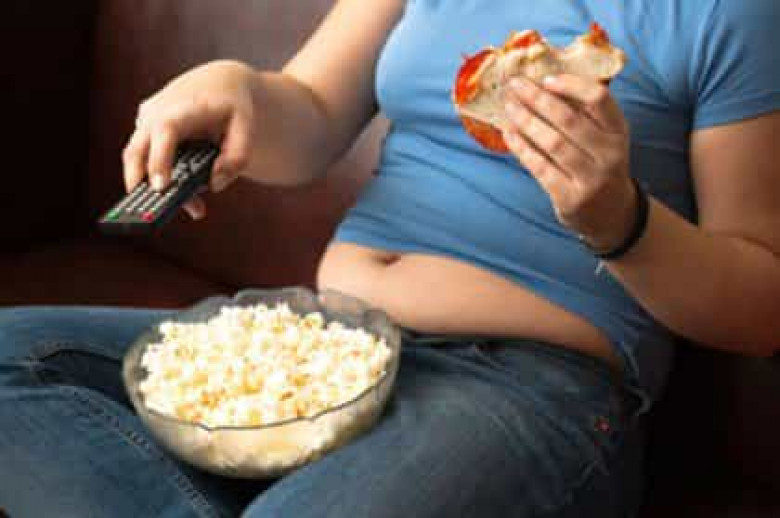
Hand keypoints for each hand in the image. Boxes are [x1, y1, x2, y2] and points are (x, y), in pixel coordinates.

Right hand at [124, 60, 259, 219]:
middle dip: (139, 184)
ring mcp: (146, 121)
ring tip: (196, 208)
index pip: (164, 132)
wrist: (219, 81)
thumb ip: (237, 157)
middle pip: (136, 151)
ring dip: (156, 188)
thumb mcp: (247, 128)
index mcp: (182, 107)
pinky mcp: (144, 130)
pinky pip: (145, 158)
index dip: (159, 159)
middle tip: (155, 214)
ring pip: (138, 160)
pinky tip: (189, 194)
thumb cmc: (233, 106)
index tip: (160, 187)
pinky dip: (159, 178)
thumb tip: (213, 184)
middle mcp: (156, 112)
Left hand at [502, 75, 636, 250]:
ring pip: (552, 143)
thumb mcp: (604, 139)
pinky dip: (521, 148)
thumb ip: (583, 114)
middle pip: (569, 119)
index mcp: (619, 131)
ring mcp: (591, 179)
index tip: (546, 78)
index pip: (599, 99)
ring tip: (508, 107)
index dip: (571, 84)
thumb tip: (539, 83)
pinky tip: (509, 133)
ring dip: (525, 121)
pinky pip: (540, 167)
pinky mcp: (570, 198)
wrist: (611, 214)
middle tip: (514, 84)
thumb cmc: (599, 165)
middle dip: (537, 98)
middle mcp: (610, 154)